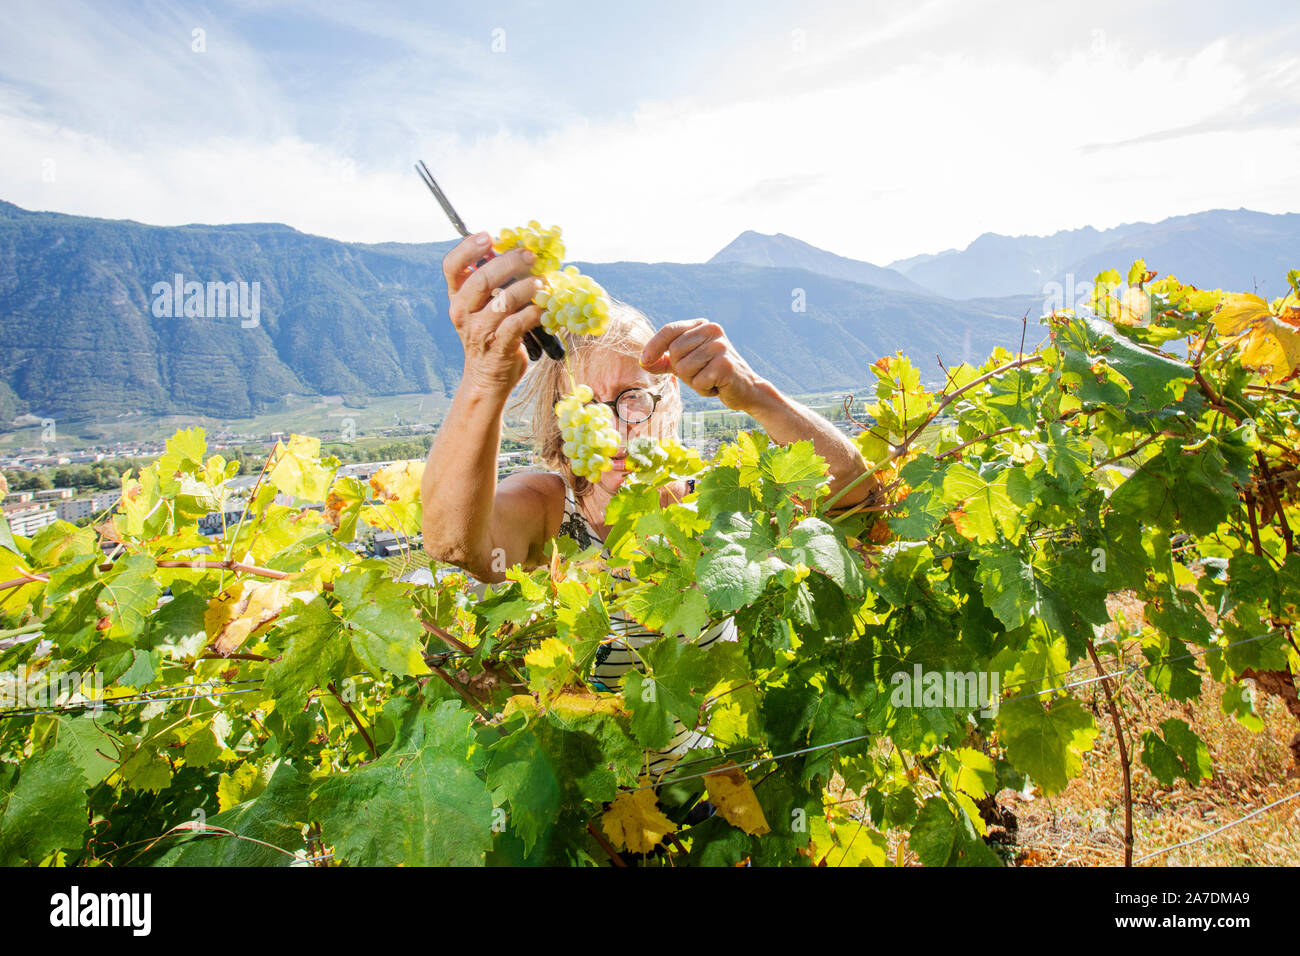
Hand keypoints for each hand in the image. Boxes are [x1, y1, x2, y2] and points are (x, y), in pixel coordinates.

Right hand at [442, 233, 544, 395]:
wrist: (487, 379)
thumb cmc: (490, 336)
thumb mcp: (481, 309)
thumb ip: (492, 283)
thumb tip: (519, 251)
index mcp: (457, 298)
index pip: (452, 267)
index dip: (468, 248)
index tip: (489, 237)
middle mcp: (462, 312)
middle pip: (482, 278)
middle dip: (510, 262)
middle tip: (531, 256)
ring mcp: (480, 330)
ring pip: (504, 300)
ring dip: (528, 286)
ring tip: (543, 282)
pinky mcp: (499, 345)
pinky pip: (520, 322)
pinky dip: (536, 312)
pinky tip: (545, 308)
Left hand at [639, 318, 768, 411]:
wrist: (746, 389)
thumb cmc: (713, 375)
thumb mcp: (687, 364)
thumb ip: (665, 361)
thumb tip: (643, 361)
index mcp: (702, 325)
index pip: (669, 330)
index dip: (653, 346)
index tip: (644, 360)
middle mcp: (712, 330)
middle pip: (674, 352)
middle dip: (681, 370)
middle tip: (700, 373)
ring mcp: (720, 346)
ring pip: (683, 369)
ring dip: (693, 381)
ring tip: (709, 379)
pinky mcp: (725, 364)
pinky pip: (698, 382)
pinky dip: (704, 390)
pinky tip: (717, 386)